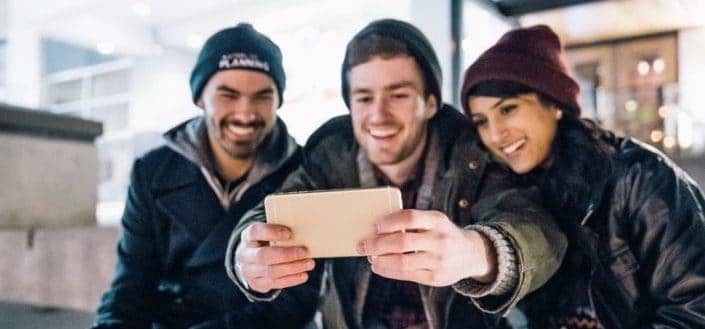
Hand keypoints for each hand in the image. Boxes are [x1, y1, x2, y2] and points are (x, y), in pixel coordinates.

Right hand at [235, 222, 315, 292]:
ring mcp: (248, 271)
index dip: (272, 232)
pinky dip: (291, 279)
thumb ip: (280, 231)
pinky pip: (275, 283)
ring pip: (270, 271)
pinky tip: (304, 275)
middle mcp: (244, 255)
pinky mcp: (256, 284)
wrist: (251, 261)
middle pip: (263, 256)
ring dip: (293, 268)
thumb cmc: (266, 242)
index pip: (255, 232)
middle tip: (304, 251)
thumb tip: (304, 231)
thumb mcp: (268, 233)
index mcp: (247, 237)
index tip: (289, 233)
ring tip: (309, 263)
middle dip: (286, 254)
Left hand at [356, 209, 496, 285]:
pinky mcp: (435, 277)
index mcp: (437, 220)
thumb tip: (376, 228)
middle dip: (377, 244)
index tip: (375, 226)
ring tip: (369, 258)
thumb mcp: (434, 221)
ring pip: (402, 262)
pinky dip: (388, 271)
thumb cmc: (441, 233)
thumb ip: (412, 222)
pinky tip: (378, 267)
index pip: (410, 218)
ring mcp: (438, 260)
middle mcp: (439, 240)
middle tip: (362, 245)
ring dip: (380, 260)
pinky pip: (406, 275)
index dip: (389, 221)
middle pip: (403, 242)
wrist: (471, 254)